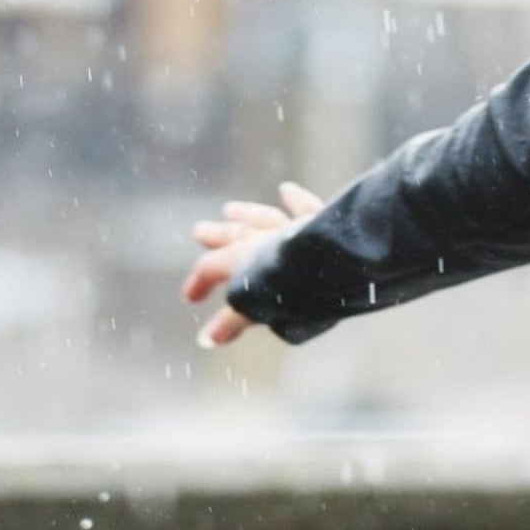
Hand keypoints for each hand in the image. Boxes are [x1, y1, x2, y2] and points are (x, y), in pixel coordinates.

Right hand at [182, 181, 324, 348]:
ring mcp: (292, 226)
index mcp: (244, 258)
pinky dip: (295, 199)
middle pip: (236, 235)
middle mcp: (264, 237)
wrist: (338, 263)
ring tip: (231, 209)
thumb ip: (232, 321)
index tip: (190, 298)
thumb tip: (205, 339)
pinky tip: (287, 190)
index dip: (198, 282)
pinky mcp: (320, 221)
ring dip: (247, 214)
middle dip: (216, 236)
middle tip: (199, 231)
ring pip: (264, 218)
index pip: (212, 267)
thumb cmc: (298, 288)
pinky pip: (305, 207)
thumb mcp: (258, 308)